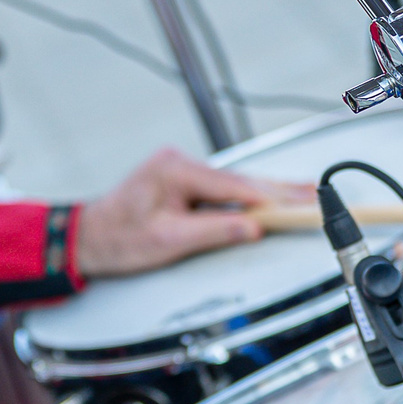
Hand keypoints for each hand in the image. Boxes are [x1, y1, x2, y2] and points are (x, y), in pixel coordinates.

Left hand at [74, 148, 310, 278]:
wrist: (85, 238)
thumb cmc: (117, 240)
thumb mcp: (167, 241)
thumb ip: (213, 231)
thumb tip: (253, 227)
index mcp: (175, 169)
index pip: (235, 186)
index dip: (272, 199)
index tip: (302, 205)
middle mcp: (180, 162)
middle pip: (241, 181)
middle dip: (280, 191)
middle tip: (317, 197)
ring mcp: (181, 169)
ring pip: (235, 184)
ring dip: (268, 193)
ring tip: (305, 196)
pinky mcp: (182, 181)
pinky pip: (223, 190)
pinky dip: (248, 197)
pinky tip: (272, 198)